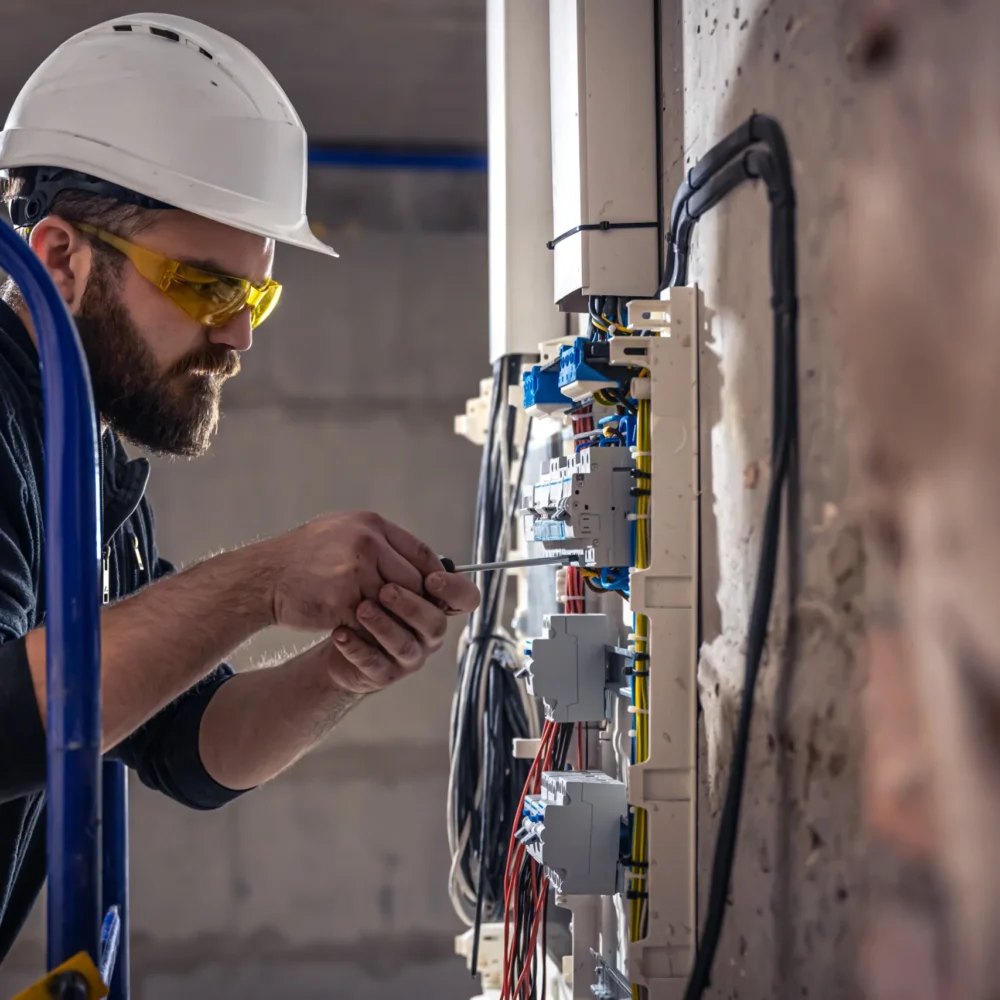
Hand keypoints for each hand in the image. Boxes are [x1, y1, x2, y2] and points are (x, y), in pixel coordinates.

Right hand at [255, 511, 453, 630]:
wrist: (264, 576)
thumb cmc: (305, 557)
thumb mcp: (345, 533)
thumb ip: (380, 544)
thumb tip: (418, 562)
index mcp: (371, 525)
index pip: (420, 552)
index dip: (433, 575)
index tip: (437, 591)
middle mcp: (366, 543)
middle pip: (413, 581)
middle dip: (414, 601)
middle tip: (412, 615)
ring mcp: (353, 572)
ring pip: (393, 604)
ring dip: (391, 618)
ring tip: (388, 626)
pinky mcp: (340, 600)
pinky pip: (370, 622)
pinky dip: (371, 631)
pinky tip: (366, 633)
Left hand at [326, 573, 478, 692]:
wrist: (339, 634)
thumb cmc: (370, 600)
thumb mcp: (388, 575)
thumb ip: (405, 564)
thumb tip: (413, 551)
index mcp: (436, 606)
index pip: (466, 599)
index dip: (455, 590)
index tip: (432, 579)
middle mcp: (429, 634)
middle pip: (434, 623)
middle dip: (411, 606)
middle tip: (387, 591)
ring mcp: (408, 657)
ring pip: (404, 645)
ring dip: (384, 626)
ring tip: (361, 609)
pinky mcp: (383, 674)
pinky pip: (373, 663)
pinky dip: (357, 647)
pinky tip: (340, 632)